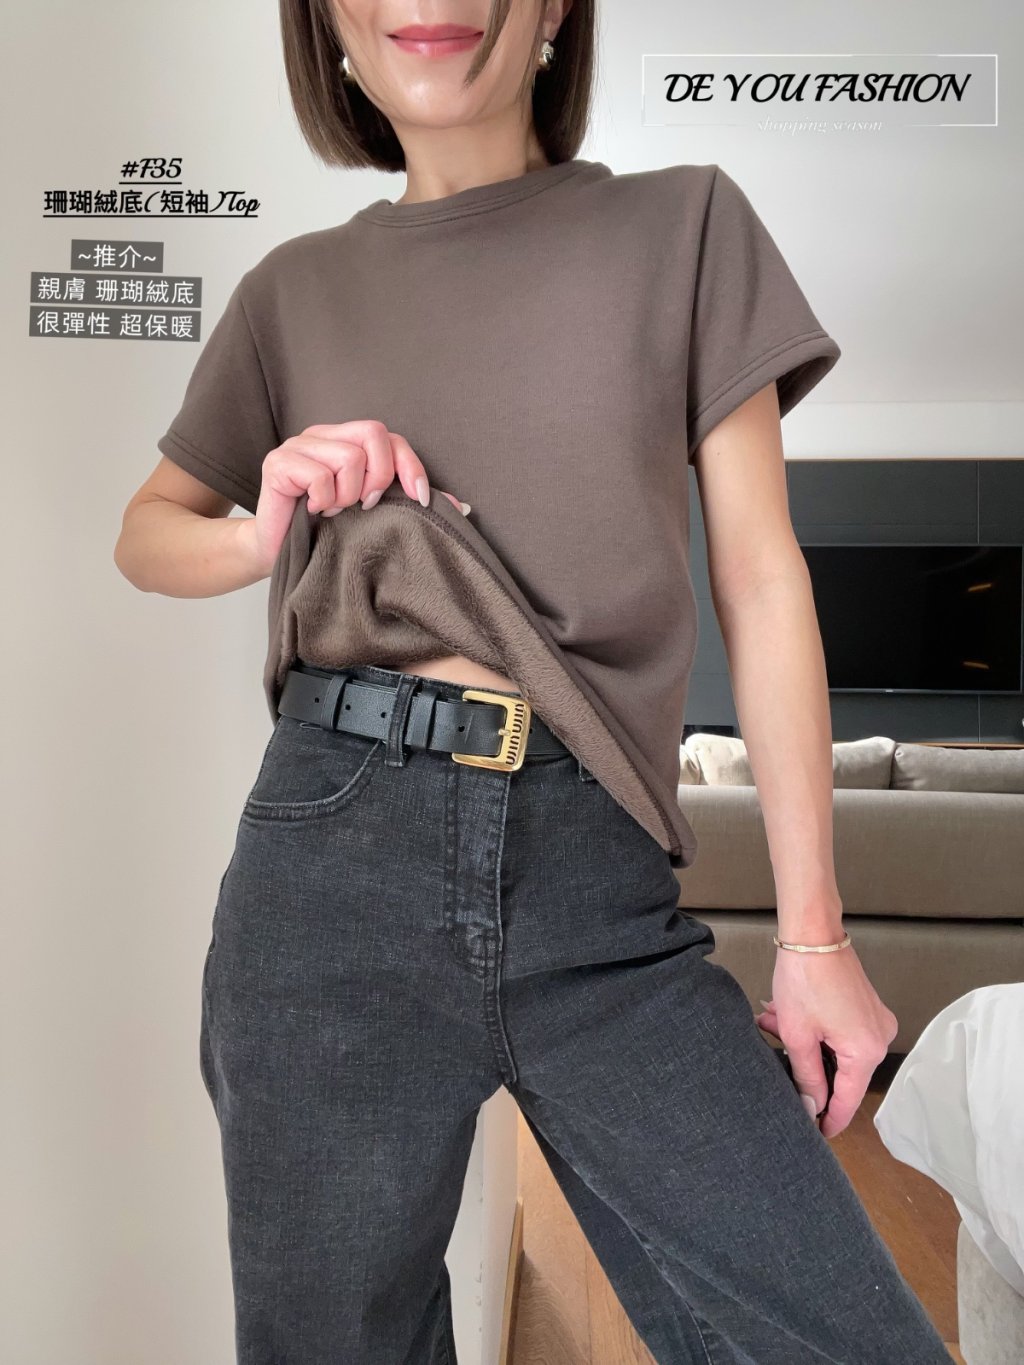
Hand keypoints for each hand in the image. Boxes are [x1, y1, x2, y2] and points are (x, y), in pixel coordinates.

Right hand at [239, 419, 469, 573]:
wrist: (276, 554)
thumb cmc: (326, 534)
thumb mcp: (375, 516)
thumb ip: (410, 504)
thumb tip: (460, 507)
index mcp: (347, 441)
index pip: (391, 437)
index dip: (411, 466)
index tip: (420, 500)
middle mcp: (324, 435)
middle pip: (374, 433)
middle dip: (381, 476)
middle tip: (366, 506)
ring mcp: (299, 445)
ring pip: (349, 456)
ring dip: (349, 495)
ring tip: (336, 511)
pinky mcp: (278, 462)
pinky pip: (319, 474)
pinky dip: (324, 499)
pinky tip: (315, 511)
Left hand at [754, 944, 897, 1138]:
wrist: (812, 932)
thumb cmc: (805, 979)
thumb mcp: (798, 1036)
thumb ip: (807, 1077)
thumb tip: (812, 1105)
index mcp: (866, 1051)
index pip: (848, 1100)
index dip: (829, 1119)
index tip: (816, 1134)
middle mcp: (879, 1038)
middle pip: (842, 1073)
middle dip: (806, 1069)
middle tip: (776, 1061)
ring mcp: (875, 1020)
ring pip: (836, 1050)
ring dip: (804, 1044)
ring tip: (772, 1026)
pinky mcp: (865, 1007)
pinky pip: (840, 1031)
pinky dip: (814, 1030)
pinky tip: (783, 1017)